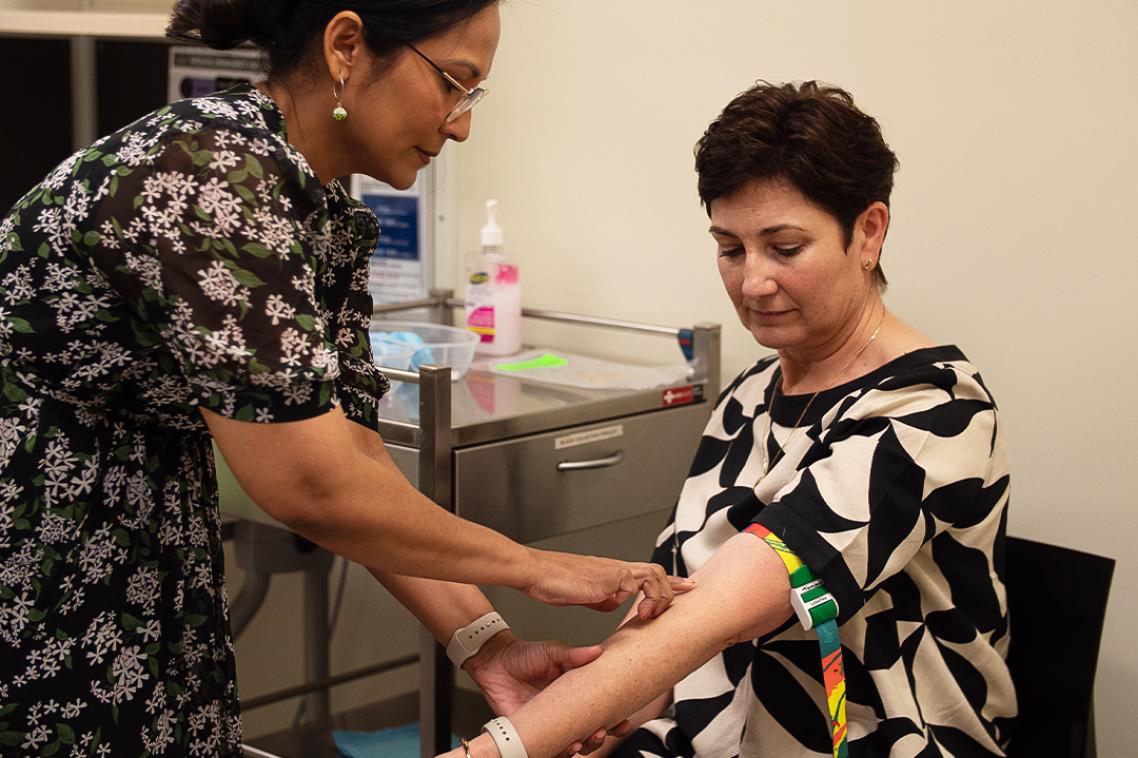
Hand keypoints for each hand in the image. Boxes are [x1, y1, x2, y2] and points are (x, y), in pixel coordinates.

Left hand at [465, 631, 630, 755]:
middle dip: (599, 738)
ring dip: (580, 748)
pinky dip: (557, 753)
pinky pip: (546, 750)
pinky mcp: (530, 732)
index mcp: (575, 695)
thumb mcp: (552, 651)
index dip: (614, 721)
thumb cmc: (524, 655)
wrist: (495, 660)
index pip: (599, 711)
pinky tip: (562, 747)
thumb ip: (574, 654)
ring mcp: (548, 724)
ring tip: (580, 741)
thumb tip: (598, 651)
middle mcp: (564, 713)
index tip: (623, 721)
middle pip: (589, 734)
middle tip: (601, 731)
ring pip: (571, 746)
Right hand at [522, 549, 694, 619]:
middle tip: (671, 608)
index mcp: (613, 572)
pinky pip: (632, 584)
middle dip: (671, 590)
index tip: (687, 587)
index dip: (670, 582)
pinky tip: (627, 611)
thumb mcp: (586, 594)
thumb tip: (615, 603)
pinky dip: (636, 598)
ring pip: (652, 574)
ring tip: (647, 615)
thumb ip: (604, 598)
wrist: (536, 572)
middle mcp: (616, 568)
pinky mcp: (607, 577)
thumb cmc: (553, 581)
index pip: (649, 573)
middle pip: (657, 571)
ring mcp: (613, 571)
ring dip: (656, 596)